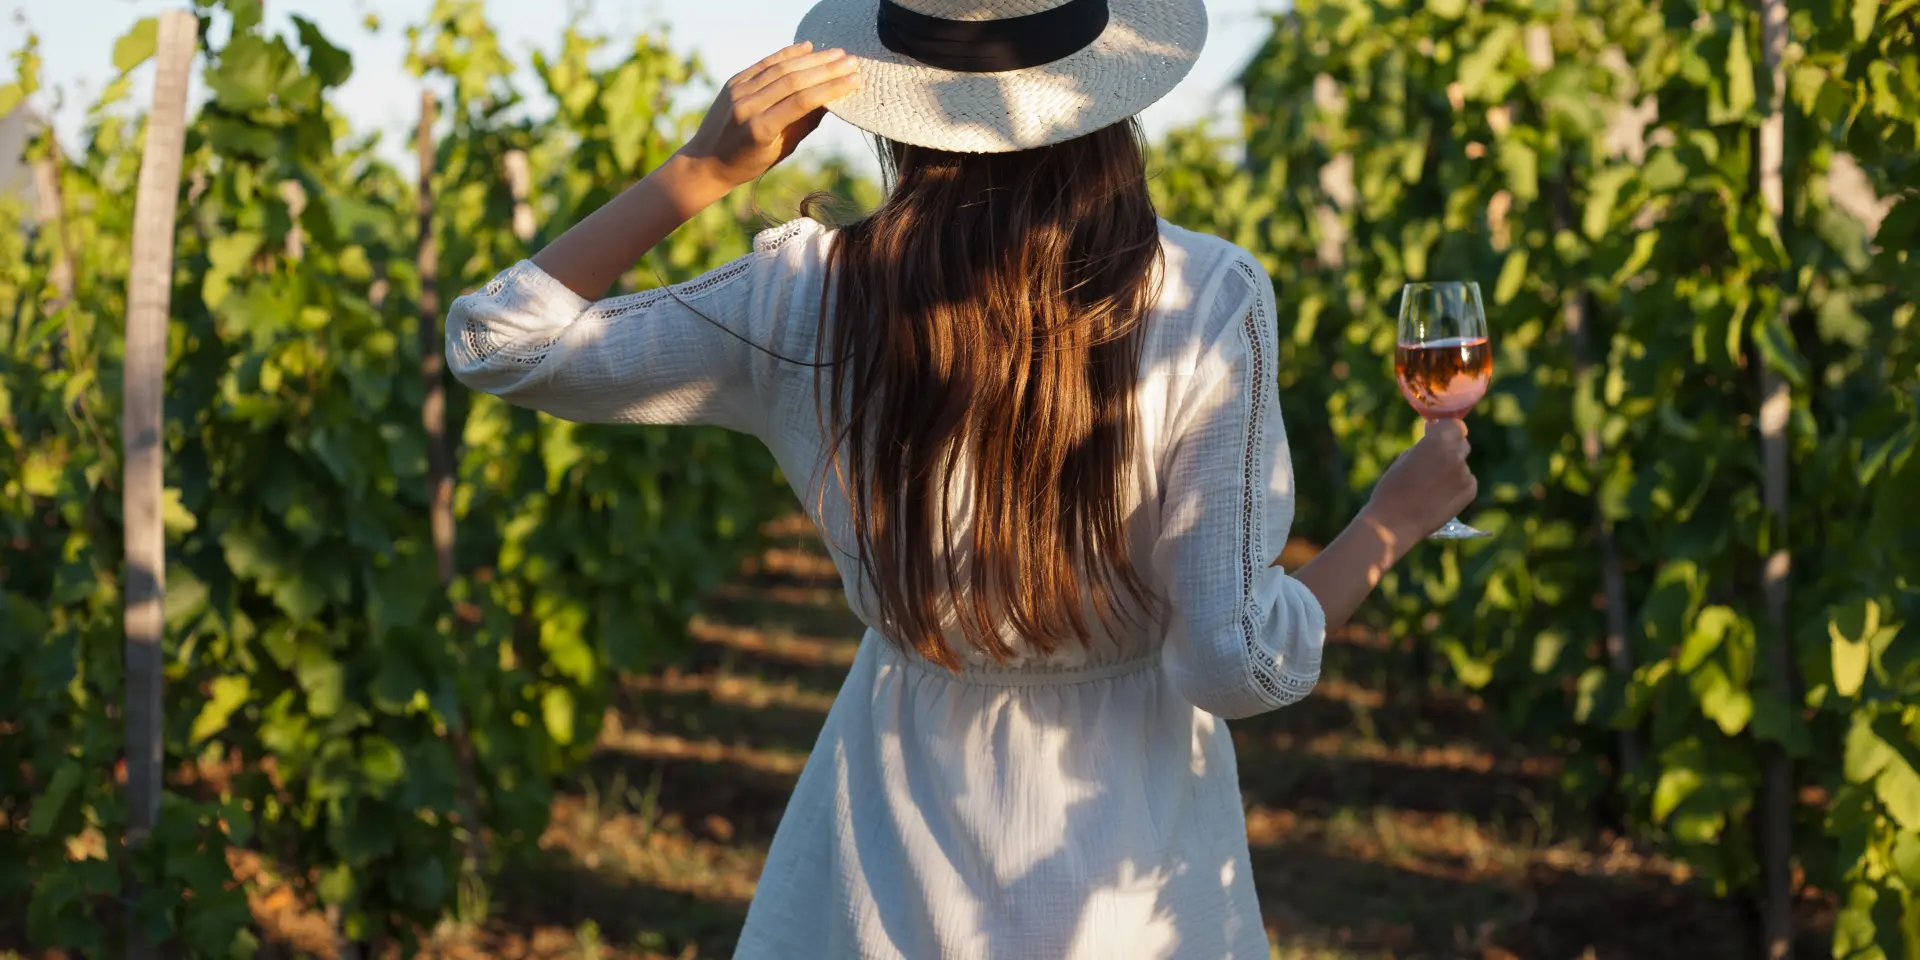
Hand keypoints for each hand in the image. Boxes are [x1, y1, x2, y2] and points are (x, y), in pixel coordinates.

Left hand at [675, 43, 861, 191]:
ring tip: (837, 54)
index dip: (831, 88)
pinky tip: (807, 48)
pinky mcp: (733, 82)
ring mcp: (738, 92)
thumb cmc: (747, 164)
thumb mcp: (780, 151)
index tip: (854, 80)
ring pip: (781, 68)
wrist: (704, 161)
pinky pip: (765, 64)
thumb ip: (804, 124)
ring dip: (812, 59)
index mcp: (761, 129)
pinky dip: (787, 54)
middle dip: (827, 69)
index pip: (803, 101)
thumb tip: (832, 100)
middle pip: (794, 80)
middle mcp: (748, 106)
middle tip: (852, 62)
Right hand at [1362, 419, 1478, 540]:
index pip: (1455, 425)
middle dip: (1450, 448)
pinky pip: (1466, 481)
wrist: (1394, 522)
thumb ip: (1426, 445)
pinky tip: (1439, 496)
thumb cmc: (1392, 488)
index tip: (1438, 434)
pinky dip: (1456, 486)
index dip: (1446, 430)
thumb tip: (1436, 435)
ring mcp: (1465, 474)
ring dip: (1452, 469)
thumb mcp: (1406, 457)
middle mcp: (1456, 454)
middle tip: (1433, 461)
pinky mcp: (1470, 492)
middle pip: (1461, 444)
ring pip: (1462, 465)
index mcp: (1439, 440)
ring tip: (1431, 486)